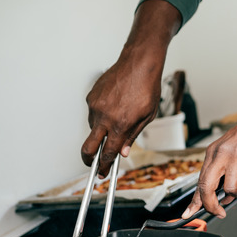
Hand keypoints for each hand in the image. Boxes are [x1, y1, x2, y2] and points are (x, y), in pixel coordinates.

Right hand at [82, 58, 160, 176]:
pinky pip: (93, 113)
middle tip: (94, 164)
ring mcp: (95, 107)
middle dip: (88, 160)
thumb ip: (132, 135)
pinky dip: (100, 115)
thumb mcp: (148, 116)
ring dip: (101, 131)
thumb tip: (122, 152)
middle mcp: (105, 117)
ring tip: (116, 119)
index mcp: (121, 125)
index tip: (103, 173)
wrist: (138, 64)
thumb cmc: (147, 88)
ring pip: (92, 128)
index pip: (108, 153)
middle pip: (88, 148)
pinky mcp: (91, 97)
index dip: (104, 166)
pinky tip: (113, 107)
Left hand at [182, 112, 236, 218]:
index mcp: (214, 151)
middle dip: (211, 205)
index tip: (189, 213)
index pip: (199, 180)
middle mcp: (223, 153)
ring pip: (232, 189)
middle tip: (219, 212)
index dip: (195, 201)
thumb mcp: (229, 149)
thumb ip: (221, 170)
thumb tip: (218, 194)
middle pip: (207, 187)